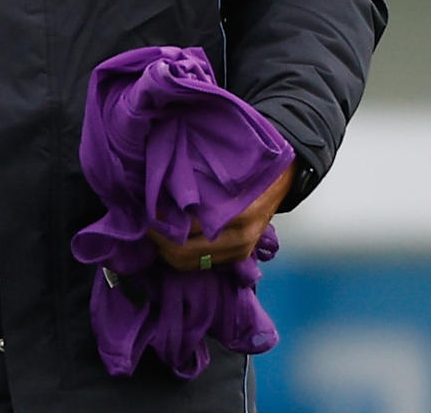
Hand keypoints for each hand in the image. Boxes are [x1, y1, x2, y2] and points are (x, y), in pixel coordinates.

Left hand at [147, 161, 294, 270]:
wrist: (284, 175)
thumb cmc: (249, 166)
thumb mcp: (225, 167)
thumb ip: (196, 180)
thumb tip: (158, 187)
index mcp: (236, 214)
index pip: (185, 231)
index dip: (159, 223)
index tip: (146, 210)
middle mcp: (239, 238)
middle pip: (184, 254)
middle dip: (160, 242)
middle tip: (147, 224)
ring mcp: (241, 250)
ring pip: (192, 263)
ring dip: (170, 250)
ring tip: (159, 231)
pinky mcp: (241, 255)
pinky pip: (204, 263)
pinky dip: (186, 254)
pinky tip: (177, 238)